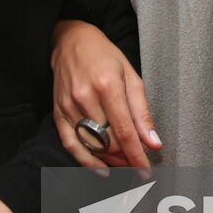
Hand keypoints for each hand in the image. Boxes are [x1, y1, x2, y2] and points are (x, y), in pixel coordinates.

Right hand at [51, 19, 161, 170]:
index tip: (146, 171)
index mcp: (107, 85)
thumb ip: (142, 111)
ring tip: (125, 164)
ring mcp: (69, 106)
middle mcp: (85, 97)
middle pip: (108, 141)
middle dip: (126, 158)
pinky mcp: (58, 112)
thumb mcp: (131, 76)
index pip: (125, 131)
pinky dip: (86, 160)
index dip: (137, 155)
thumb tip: (153, 142)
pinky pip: (71, 144)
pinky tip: (101, 168)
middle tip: (138, 163)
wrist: (72, 42)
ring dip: (111, 160)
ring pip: (92, 145)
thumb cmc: (104, 56)